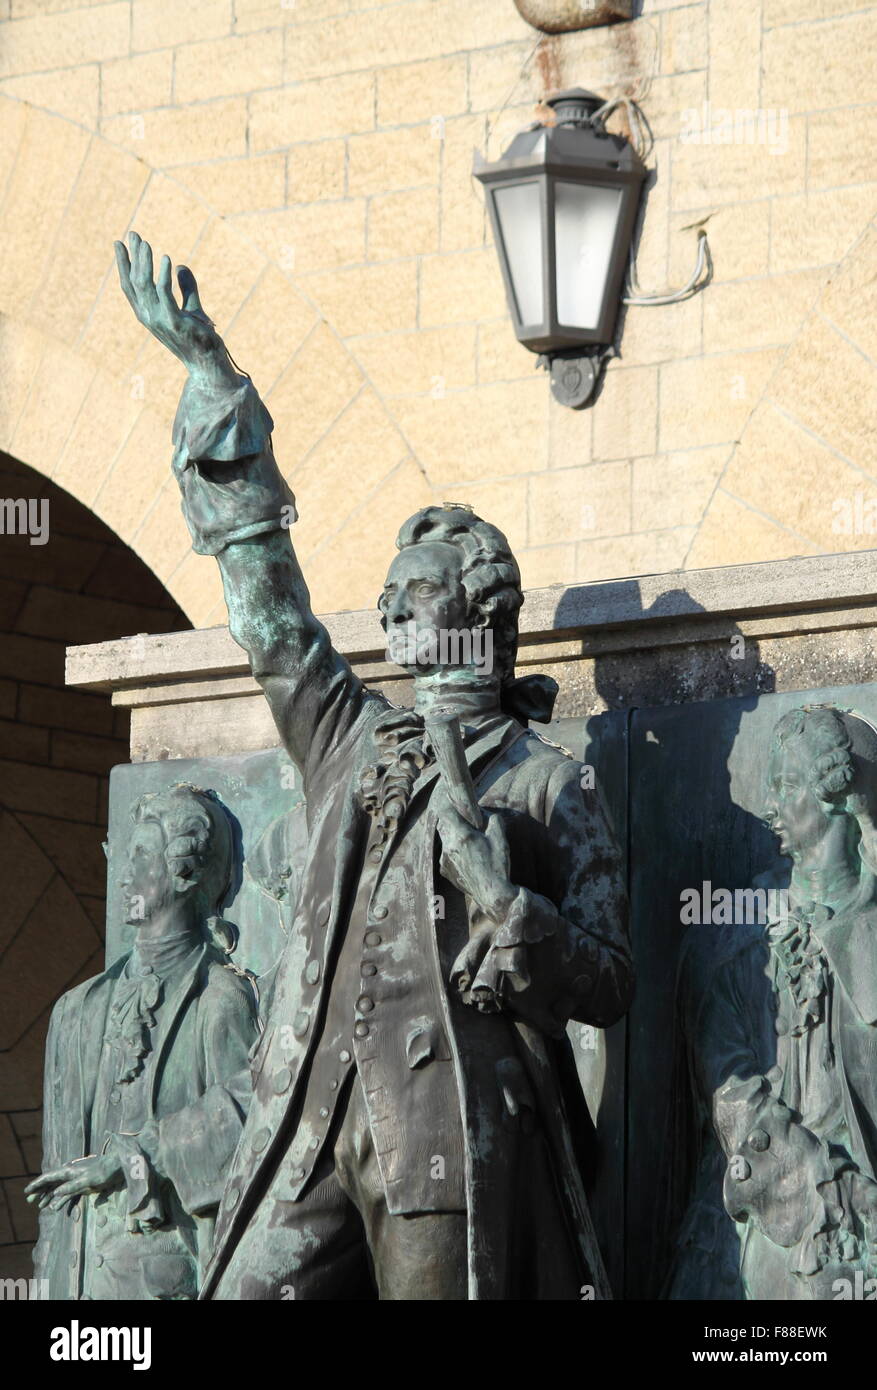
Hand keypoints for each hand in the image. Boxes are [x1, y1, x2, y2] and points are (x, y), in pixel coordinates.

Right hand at [25, 1154, 123, 1210]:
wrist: (118, 1167)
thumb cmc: (104, 1171)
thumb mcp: (89, 1180)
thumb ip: (72, 1186)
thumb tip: (55, 1193)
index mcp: (69, 1170)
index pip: (49, 1177)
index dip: (37, 1184)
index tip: (26, 1192)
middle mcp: (70, 1174)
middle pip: (51, 1183)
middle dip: (40, 1191)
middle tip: (30, 1201)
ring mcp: (76, 1180)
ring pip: (58, 1188)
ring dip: (48, 1196)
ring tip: (39, 1206)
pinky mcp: (82, 1186)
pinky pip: (67, 1194)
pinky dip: (60, 1200)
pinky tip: (54, 1207)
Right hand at [114, 231, 237, 388]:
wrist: (208, 362)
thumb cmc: (199, 338)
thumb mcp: (191, 308)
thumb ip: (186, 287)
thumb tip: (181, 265)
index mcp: (148, 314)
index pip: (129, 286)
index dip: (123, 265)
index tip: (120, 243)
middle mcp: (149, 317)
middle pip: (134, 282)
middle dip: (133, 256)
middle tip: (133, 233)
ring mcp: (160, 321)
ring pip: (146, 286)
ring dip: (145, 262)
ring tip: (147, 243)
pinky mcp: (174, 322)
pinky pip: (165, 294)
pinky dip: (164, 275)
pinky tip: (168, 259)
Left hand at [436, 800, 516, 923]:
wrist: (493, 895)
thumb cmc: (498, 865)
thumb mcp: (500, 838)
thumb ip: (492, 820)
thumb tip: (484, 813)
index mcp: (462, 835)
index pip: (445, 811)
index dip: (448, 803)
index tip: (453, 799)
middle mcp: (449, 846)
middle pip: (444, 824)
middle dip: (453, 820)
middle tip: (466, 822)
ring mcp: (444, 859)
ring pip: (445, 839)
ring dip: (454, 836)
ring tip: (470, 842)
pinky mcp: (444, 870)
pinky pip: (446, 854)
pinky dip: (454, 851)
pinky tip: (468, 858)